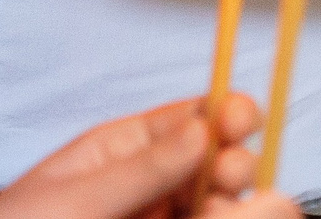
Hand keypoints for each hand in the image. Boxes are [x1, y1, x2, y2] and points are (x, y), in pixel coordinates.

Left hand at [0, 93, 298, 218]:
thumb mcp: (75, 196)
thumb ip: (144, 167)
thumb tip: (205, 128)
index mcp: (119, 150)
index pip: (186, 120)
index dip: (222, 113)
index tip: (244, 118)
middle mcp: (143, 185)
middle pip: (209, 165)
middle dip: (228, 163)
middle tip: (228, 175)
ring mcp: (151, 217)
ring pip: (210, 203)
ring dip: (226, 200)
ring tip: (220, 208)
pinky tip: (215, 218)